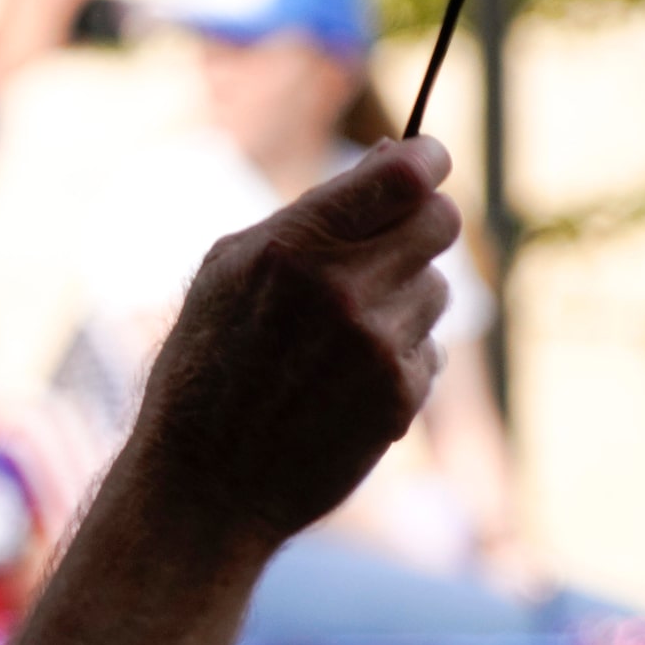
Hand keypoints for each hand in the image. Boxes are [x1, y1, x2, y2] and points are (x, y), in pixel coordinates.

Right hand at [125, 138, 460, 561]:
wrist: (203, 484)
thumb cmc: (204, 367)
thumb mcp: (228, 271)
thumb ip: (309, 214)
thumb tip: (390, 163)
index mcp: (293, 245)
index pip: (405, 176)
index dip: (426, 160)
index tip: (426, 161)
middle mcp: (343, 289)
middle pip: (441, 222)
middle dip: (421, 224)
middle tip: (389, 245)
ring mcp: (378, 345)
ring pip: (438, 289)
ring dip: (405, 299)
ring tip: (343, 333)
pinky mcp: (401, 395)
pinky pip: (430, 350)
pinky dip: (400, 358)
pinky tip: (345, 382)